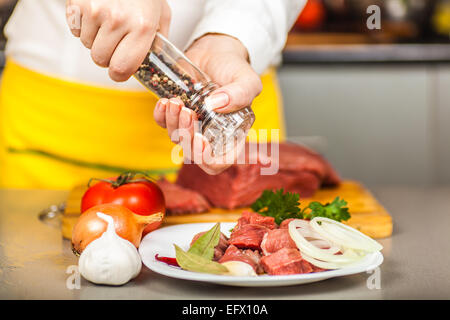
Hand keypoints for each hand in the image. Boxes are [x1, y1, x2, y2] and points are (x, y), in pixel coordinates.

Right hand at [66, 0, 170, 80]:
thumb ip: (158, 41)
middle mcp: (119, 21)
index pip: (122, 69)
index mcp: (142, 28)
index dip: (118, 74)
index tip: (119, 70)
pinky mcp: (78, 4)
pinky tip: (96, 14)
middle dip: (106, 56)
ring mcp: (96, 11)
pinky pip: (75, 30)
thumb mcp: (162, 14)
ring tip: (107, 21)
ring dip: (95, 39)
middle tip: (114, 43)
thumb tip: (154, 63)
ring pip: (87, 45)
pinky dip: (83, 26)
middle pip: (100, 60)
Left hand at [153, 34, 261, 173]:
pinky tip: (165, 101)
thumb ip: (240, 93)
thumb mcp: (247, 80)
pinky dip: (160, 115)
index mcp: (231, 136)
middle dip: (187, 137)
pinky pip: (162, 124)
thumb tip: (215, 105)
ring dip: (173, 123)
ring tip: (177, 101)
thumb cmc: (234, 68)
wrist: (215, 50)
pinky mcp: (175, 114)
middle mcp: (210, 135)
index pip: (218, 163)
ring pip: (176, 139)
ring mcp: (191, 125)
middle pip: (193, 154)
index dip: (207, 160)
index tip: (200, 140)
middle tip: (188, 112)